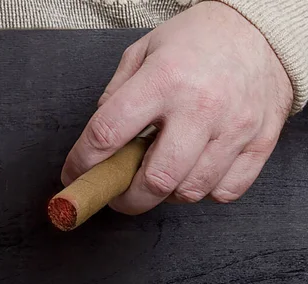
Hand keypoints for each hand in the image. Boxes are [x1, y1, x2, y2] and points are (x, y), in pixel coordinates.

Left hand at [61, 1, 292, 213]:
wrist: (262, 30)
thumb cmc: (198, 39)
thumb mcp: (144, 50)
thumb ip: (116, 93)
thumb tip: (98, 138)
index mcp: (163, 80)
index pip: (108, 133)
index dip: (83, 163)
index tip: (74, 175)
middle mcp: (200, 107)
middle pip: (155, 179)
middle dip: (127, 199)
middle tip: (118, 194)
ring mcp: (234, 128)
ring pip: (190, 191)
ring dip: (165, 195)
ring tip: (158, 176)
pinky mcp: (260, 142)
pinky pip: (225, 191)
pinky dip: (202, 192)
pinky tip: (193, 173)